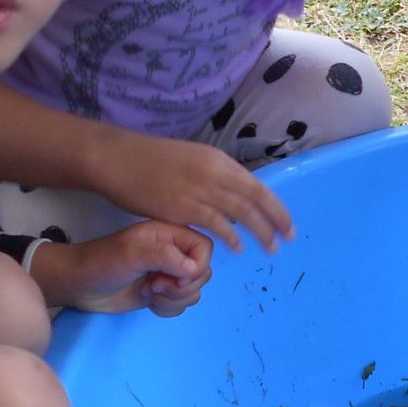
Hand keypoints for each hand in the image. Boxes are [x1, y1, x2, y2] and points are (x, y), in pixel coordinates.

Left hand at [28, 222, 212, 317]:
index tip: (174, 277)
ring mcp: (168, 274)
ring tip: (148, 293)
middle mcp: (173, 252)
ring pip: (194, 291)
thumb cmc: (102, 263)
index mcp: (170, 234)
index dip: (197, 266)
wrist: (79, 286)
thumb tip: (193, 268)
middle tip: (154, 285)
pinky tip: (148, 303)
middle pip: (202, 272)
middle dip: (182, 287)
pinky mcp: (161, 293)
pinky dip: (168, 308)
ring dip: (174, 299)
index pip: (204, 248)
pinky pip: (182, 304)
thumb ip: (165, 256)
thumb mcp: (132, 253)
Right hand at [93, 134, 294, 252]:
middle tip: (288, 239)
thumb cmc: (154, 161)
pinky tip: (238, 248)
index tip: (288, 223)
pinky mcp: (182, 206)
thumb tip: (236, 196)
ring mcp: (199, 189)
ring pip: (241, 213)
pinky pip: (215, 224)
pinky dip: (231, 237)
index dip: (276, 207)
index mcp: (219, 160)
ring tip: (270, 247)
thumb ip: (216, 177)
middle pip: (256, 200)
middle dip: (276, 221)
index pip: (258, 186)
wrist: (119, 159)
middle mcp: (215, 172)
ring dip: (260, 232)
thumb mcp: (194, 160)